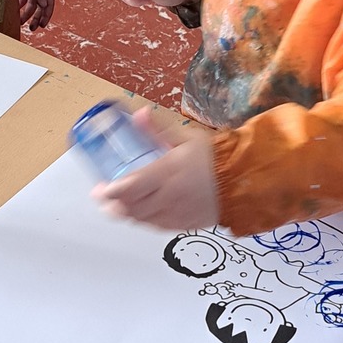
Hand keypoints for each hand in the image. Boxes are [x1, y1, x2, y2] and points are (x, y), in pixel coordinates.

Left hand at [16, 0, 54, 28]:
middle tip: (32, 28)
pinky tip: (15, 10)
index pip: (48, 4)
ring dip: (26, 13)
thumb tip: (44, 5)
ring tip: (20, 22)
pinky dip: (20, 4)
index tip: (42, 25)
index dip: (47, 15)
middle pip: (39, 6)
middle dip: (36, 17)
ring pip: (30, 3)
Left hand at [93, 110, 218, 230]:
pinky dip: (145, 221)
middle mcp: (169, 197)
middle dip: (113, 205)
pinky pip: (157, 227)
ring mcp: (177, 214)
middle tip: (104, 198)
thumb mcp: (185, 136)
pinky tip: (142, 213)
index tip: (99, 188)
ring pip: (142, 221)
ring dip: (127, 214)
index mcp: (167, 173)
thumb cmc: (215, 156)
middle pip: (131, 209)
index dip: (110, 191)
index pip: (129, 187)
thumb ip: (158, 130)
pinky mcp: (185, 225)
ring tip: (119, 205)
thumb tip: (138, 115)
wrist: (243, 179)